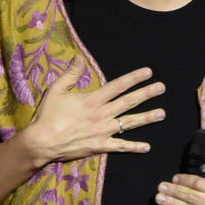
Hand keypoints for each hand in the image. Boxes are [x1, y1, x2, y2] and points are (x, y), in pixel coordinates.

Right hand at [22, 55, 165, 164]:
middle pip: (129, 102)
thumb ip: (71, 74)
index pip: (118, 85)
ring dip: (147, 118)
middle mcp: (102, 114)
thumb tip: (79, 57)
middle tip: (162, 88)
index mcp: (93, 99)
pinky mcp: (100, 146)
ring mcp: (103, 131)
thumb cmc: (48, 115)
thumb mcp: (56, 90)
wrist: (41, 142)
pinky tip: (147, 147)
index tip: (148, 72)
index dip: (134, 78)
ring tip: (162, 114)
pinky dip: (134, 147)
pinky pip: (120, 147)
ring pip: (130, 123)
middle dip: (147, 93)